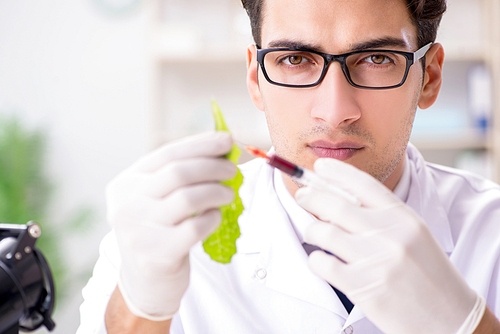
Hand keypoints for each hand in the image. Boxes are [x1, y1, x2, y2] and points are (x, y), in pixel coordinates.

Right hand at [106, 132, 235, 320]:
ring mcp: (139, 229)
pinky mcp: (158, 253)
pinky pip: (195, 227)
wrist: (145, 285)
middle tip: (232, 170)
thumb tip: (222, 147)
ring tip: (229, 194)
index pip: (168, 154)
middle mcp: (127, 203)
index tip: (227, 140)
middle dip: (213, 166)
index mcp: (126, 183)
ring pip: (189, 198)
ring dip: (217, 192)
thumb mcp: (156, 200)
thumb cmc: (158, 233)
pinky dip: (212, 218)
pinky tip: (215, 217)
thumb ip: (179, 176)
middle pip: (179, 172)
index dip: (201, 144)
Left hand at [295, 158, 479, 333]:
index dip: (336, 171)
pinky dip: (316, 260)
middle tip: (302, 196)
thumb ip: (381, 216)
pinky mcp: (362, 286)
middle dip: (311, 196)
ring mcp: (375, 260)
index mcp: (403, 217)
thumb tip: (337, 198)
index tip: (318, 166)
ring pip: (323, 231)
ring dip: (312, 230)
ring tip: (314, 232)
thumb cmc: (427, 273)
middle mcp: (389, 234)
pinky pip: (322, 263)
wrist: (449, 317)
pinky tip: (323, 260)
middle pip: (335, 204)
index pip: (362, 183)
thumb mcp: (413, 234)